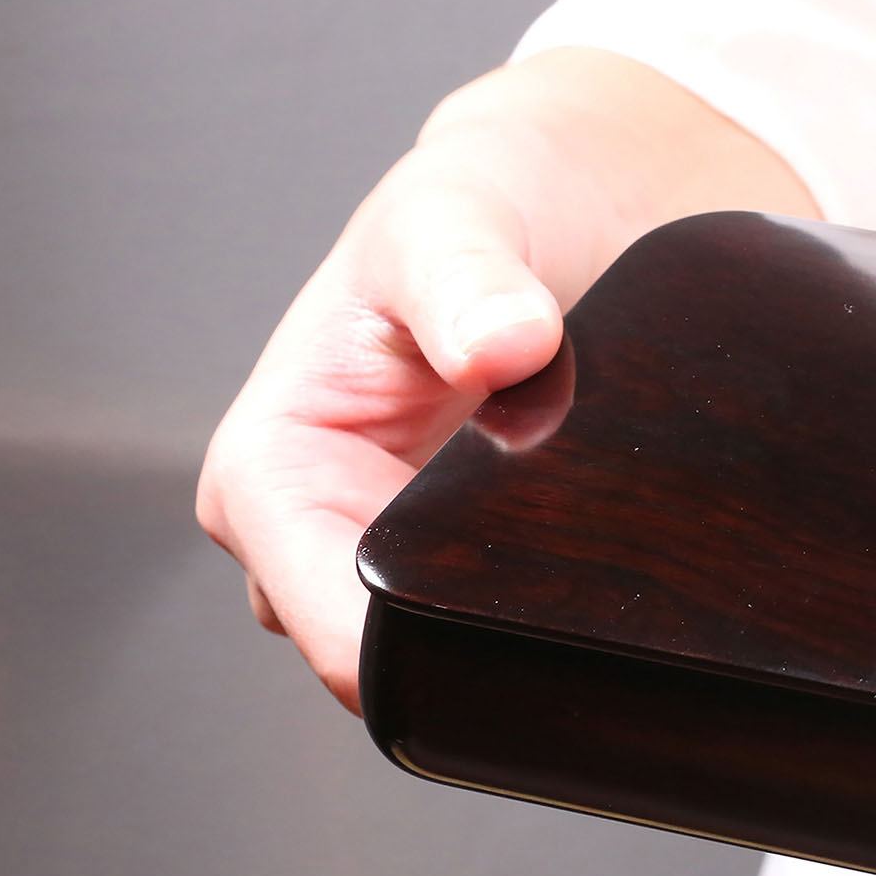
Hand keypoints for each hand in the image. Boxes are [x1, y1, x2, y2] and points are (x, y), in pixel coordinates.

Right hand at [195, 48, 812, 706]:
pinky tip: (603, 556)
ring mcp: (387, 562)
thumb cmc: (483, 207)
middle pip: (396, 667)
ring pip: (451, 661)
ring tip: (593, 545)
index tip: (535, 601)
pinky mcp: (456, 573)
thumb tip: (502, 342)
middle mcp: (312, 537)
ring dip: (523, 623)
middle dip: (486, 638)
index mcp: (271, 474)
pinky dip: (549, 610)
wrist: (568, 210)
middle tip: (588, 569)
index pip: (339, 635)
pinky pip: (499, 635)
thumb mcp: (457, 216)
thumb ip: (468, 279)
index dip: (434, 646)